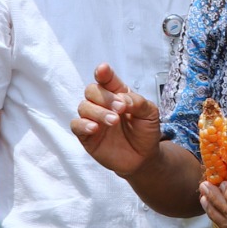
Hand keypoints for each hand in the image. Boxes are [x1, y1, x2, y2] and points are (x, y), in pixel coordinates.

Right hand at [71, 64, 163, 178]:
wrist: (143, 158)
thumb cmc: (145, 132)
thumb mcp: (150, 114)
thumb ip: (138, 102)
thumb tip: (122, 99)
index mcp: (117, 94)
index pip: (106, 79)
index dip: (103, 73)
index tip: (103, 70)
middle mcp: (102, 104)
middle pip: (92, 90)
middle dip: (105, 97)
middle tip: (121, 109)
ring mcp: (93, 119)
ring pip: (83, 106)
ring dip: (98, 112)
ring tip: (113, 121)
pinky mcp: (86, 136)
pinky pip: (76, 125)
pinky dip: (83, 124)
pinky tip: (95, 128)